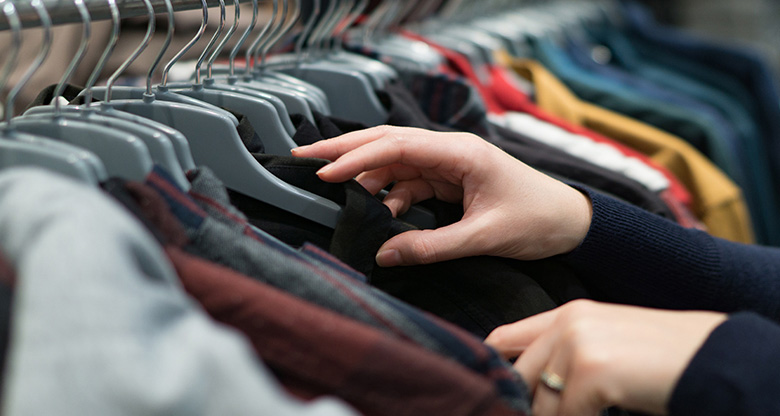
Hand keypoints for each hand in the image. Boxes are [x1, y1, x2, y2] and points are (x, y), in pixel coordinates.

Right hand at [292, 126, 592, 266]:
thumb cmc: (539, 219)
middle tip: (304, 157)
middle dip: (345, 150)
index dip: (357, 158)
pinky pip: (410, 185)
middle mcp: (451, 152)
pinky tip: (383, 214)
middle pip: (388, 143)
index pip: (397, 146)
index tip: (325, 173)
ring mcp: (449, 166)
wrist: (573, 223)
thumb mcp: (484, 236)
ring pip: (395, 164)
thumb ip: (432, 247)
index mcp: (461, 152)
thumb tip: (385, 254)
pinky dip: (391, 198)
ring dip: (366, 177)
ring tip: (337, 193)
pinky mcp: (451, 182)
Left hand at [485, 300, 726, 415]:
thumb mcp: (604, 342)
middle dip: (524, 404)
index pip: (504, 339)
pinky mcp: (591, 371)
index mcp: (567, 314)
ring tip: (583, 413)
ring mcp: (577, 345)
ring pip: (540, 403)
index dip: (493, 369)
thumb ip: (563, 353)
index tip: (492, 393)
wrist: (712, 359)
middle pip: (518, 376)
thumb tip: (524, 385)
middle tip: (532, 415)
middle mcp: (567, 323)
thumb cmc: (660, 358)